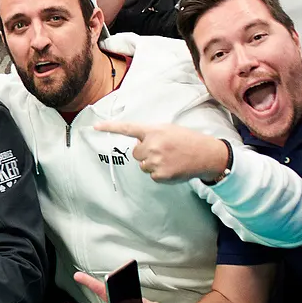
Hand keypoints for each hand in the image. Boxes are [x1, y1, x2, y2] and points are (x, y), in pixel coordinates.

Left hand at [94, 120, 228, 183]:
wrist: (207, 155)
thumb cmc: (187, 140)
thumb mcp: (168, 129)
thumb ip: (151, 134)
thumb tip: (138, 146)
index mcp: (154, 130)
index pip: (128, 128)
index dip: (110, 127)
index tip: (95, 127)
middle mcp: (152, 145)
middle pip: (135, 153)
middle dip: (145, 152)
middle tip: (162, 150)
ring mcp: (156, 161)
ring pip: (143, 165)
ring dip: (152, 163)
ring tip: (170, 158)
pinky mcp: (160, 175)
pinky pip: (152, 175)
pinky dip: (160, 173)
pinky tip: (172, 167)